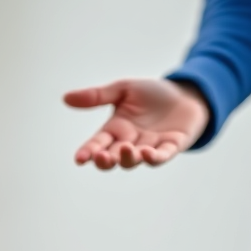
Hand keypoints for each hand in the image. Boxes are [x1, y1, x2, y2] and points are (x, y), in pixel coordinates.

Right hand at [63, 78, 210, 169]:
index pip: (97, 143)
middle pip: (112, 158)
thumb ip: (97, 96)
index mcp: (115, 129)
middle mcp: (129, 143)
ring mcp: (149, 147)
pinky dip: (153, 158)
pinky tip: (147, 154)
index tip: (79, 159)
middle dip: (106, 160)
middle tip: (101, 157)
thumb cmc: (153, 94)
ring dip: (128, 158)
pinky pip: (160, 157)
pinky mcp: (170, 147)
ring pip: (134, 160)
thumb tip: (65, 98)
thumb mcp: (123, 89)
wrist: (185, 94)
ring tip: (126, 150)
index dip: (88, 152)